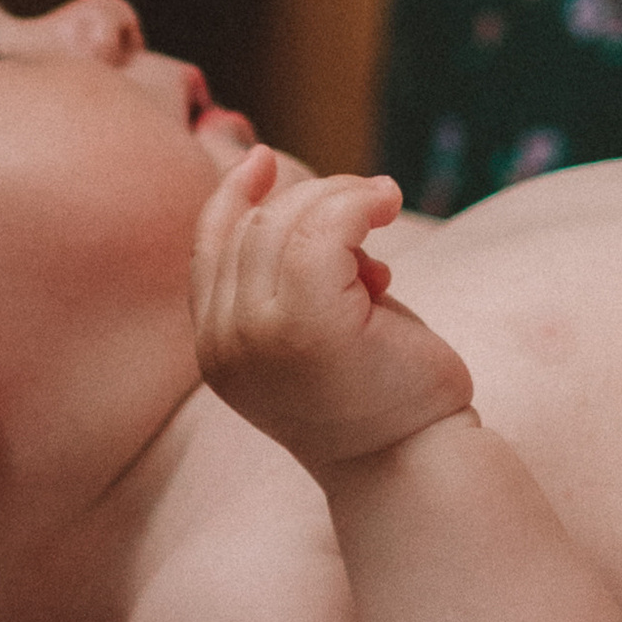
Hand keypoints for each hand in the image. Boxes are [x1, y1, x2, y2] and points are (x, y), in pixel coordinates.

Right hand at [192, 150, 473, 474]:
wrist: (414, 461)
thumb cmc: (377, 392)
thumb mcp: (314, 329)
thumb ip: (287, 278)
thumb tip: (290, 191)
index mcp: (215, 349)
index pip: (208, 246)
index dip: (233, 195)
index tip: (264, 160)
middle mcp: (224, 344)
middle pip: (256, 224)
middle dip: (317, 199)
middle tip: (371, 205)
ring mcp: (261, 336)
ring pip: (290, 221)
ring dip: (345, 197)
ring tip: (385, 207)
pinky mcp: (311, 325)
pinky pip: (326, 229)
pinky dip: (360, 202)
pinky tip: (389, 203)